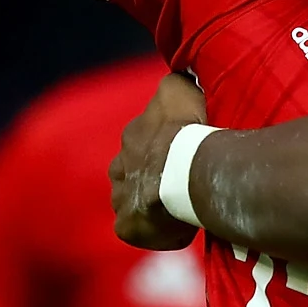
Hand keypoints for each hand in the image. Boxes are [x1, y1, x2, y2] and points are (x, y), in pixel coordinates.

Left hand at [111, 74, 209, 249]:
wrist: (187, 172)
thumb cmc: (187, 132)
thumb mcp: (180, 91)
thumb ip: (174, 83)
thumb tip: (177, 75)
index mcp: (133, 135)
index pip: (143, 141)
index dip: (162, 149)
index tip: (182, 155)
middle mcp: (119, 165)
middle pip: (131, 172)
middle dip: (149, 178)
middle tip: (177, 185)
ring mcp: (121, 198)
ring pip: (130, 201)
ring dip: (147, 205)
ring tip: (172, 210)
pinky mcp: (127, 226)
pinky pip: (135, 229)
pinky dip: (150, 231)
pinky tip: (171, 229)